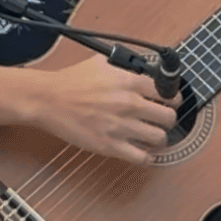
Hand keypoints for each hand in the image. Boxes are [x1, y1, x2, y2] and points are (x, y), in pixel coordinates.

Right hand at [27, 53, 179, 165]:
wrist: (48, 100)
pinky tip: (142, 152)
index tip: (171, 101)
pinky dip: (146, 157)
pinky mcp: (110, 145)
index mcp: (129, 82)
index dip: (172, 98)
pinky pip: (141, 157)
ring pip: (159, 138)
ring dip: (159, 138)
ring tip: (152, 135)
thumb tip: (141, 69)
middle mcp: (129, 104)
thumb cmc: (71, 81)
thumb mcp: (101, 63)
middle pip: (169, 117)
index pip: (168, 92)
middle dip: (168, 118)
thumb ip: (124, 66)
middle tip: (162, 119)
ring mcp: (120, 127)